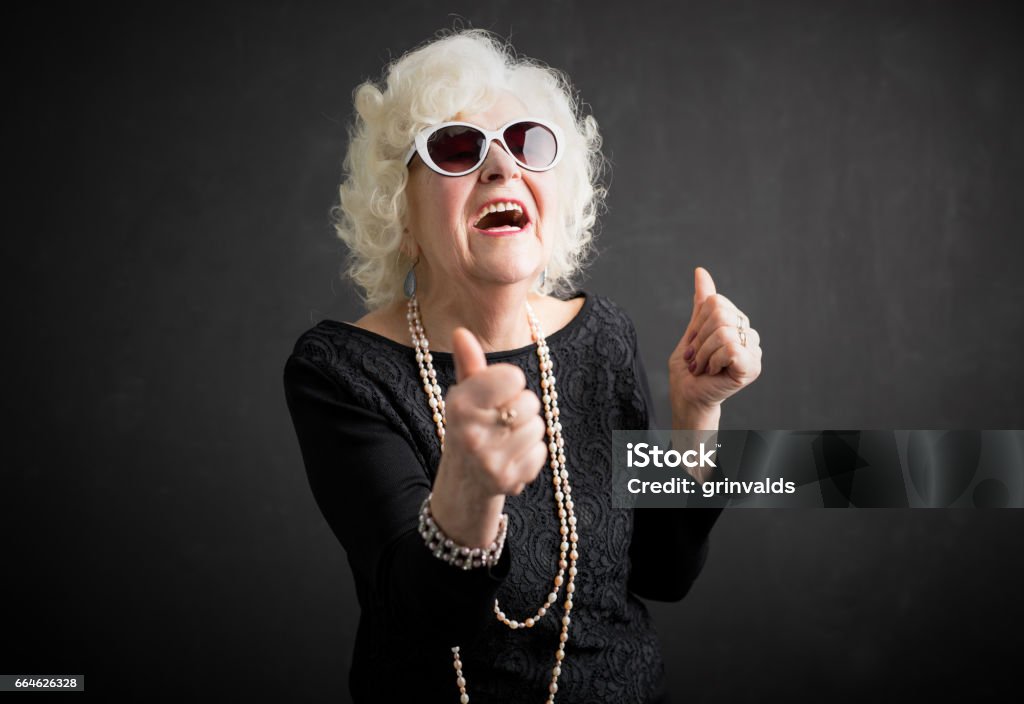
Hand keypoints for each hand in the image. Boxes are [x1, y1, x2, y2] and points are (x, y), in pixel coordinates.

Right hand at [430, 328, 547, 546]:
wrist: (464, 480)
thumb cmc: (470, 426)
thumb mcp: (465, 395)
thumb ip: (469, 363)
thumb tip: (461, 331)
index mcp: (460, 404)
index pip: (513, 376)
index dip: (510, 383)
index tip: (497, 394)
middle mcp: (471, 432)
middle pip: (530, 402)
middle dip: (521, 408)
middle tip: (501, 420)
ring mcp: (489, 459)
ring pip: (538, 427)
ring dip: (527, 431)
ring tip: (506, 439)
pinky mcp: (507, 480)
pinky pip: (541, 452)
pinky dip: (532, 454)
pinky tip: (512, 457)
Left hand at [669, 267, 762, 417]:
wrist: (687, 396)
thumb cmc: (689, 369)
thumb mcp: (693, 330)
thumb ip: (702, 303)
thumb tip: (700, 271)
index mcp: (737, 323)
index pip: (716, 303)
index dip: (698, 323)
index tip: (694, 344)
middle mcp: (749, 334)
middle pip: (720, 314)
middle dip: (699, 338)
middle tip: (697, 358)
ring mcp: (754, 351)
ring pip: (723, 332)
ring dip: (703, 353)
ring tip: (703, 366)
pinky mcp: (752, 367)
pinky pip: (730, 348)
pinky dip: (713, 360)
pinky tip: (713, 371)